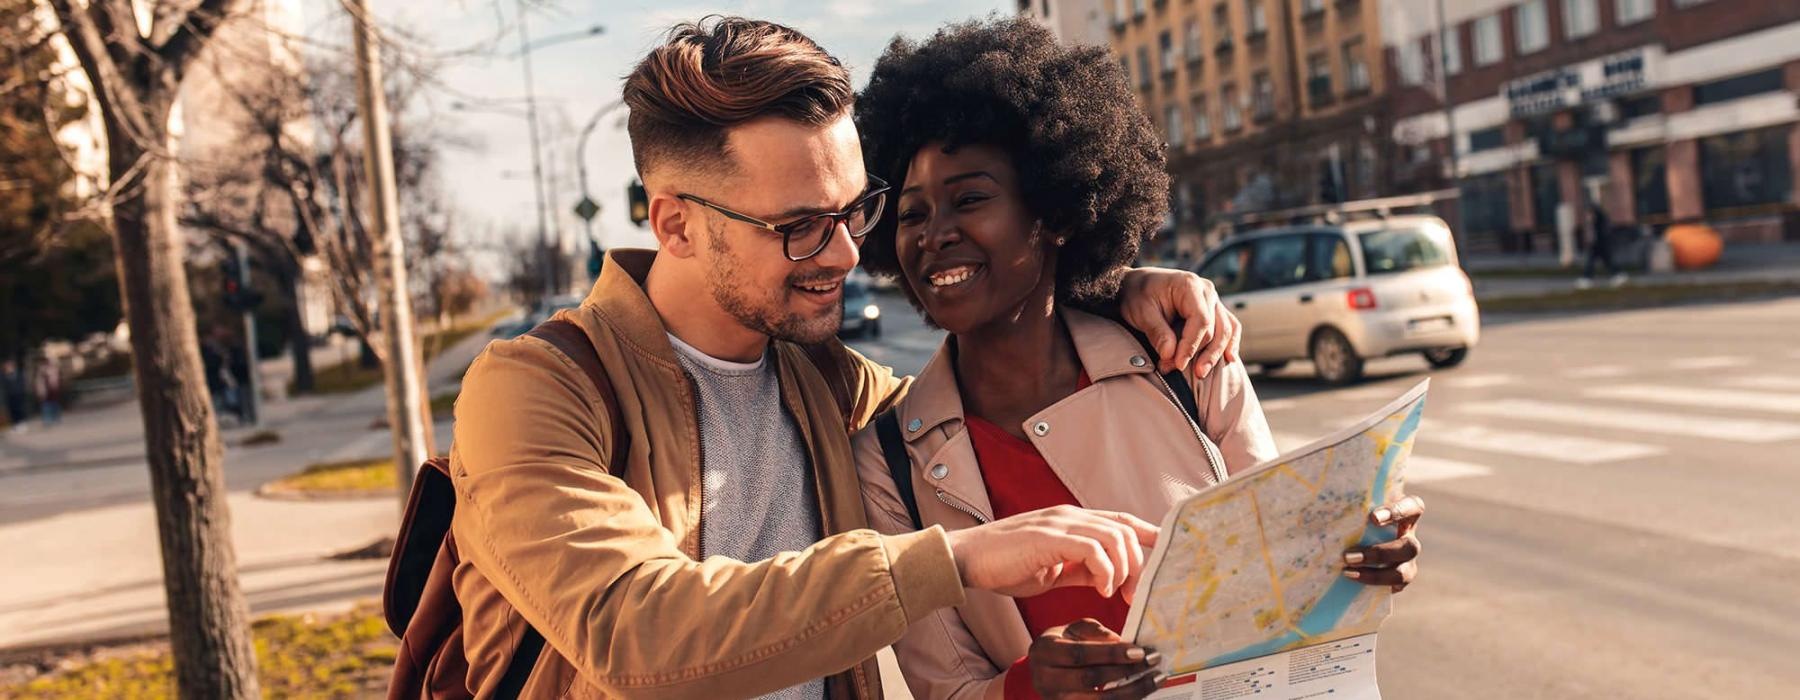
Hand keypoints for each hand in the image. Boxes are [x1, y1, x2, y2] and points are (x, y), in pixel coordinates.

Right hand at [945, 505, 1158, 599]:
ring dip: (1125, 568)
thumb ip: (1081, 569)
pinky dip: (1105, 570)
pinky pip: (1092, 548)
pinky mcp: (1048, 536)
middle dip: (1141, 562)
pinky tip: (1102, 589)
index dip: (1148, 536)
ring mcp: (1059, 523)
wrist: (967, 559)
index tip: (1164, 561)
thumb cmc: (1005, 565)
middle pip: (1126, 528)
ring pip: (1114, 536)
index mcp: (1073, 521)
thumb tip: (1109, 580)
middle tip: (1137, 593)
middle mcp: (1070, 515)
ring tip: (1118, 593)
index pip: (1122, 521)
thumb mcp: (1053, 569)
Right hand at [1027, 619, 1162, 699]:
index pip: (1080, 654)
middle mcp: (1046, 680)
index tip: (1140, 652)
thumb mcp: (1072, 629)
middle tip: (1153, 662)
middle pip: (1089, 679)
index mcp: (1045, 651)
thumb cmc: (1063, 644)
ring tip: (1156, 680)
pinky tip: (1142, 692)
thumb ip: (1094, 632)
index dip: (1110, 654)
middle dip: (1125, 671)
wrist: (1043, 669)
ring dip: (1132, 692)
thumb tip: (1119, 641)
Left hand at [1118, 268, 1241, 376]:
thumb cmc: (1138, 296)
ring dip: (1215, 354)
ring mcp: (1213, 300)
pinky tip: (1229, 360)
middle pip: (1215, 328)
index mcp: (1189, 285)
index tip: (1178, 364)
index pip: (1201, 320)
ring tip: (1200, 374)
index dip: (1191, 345)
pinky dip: (1229, 344)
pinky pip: (1230, 327)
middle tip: (1176, 370)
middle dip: (1198, 354)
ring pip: (1226, 330)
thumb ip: (1157, 332)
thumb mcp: (1141, 312)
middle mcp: (1207, 291)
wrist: (1137, 286)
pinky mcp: (1214, 310)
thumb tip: (1169, 355)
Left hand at [1343, 495, 1424, 591]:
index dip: (1397, 512)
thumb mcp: (1354, 506)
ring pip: (1403, 572)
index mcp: (1404, 514)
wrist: (1349, 545)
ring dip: (1375, 575)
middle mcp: (1409, 537)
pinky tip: (1352, 581)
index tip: (1372, 518)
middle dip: (1379, 553)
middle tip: (1348, 556)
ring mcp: (1407, 561)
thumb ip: (1345, 501)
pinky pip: (1393, 587)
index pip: (1412, 507)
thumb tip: (1310, 484)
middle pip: (1409, 547)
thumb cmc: (1350, 516)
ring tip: (1347, 571)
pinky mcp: (1399, 580)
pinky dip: (1373, 586)